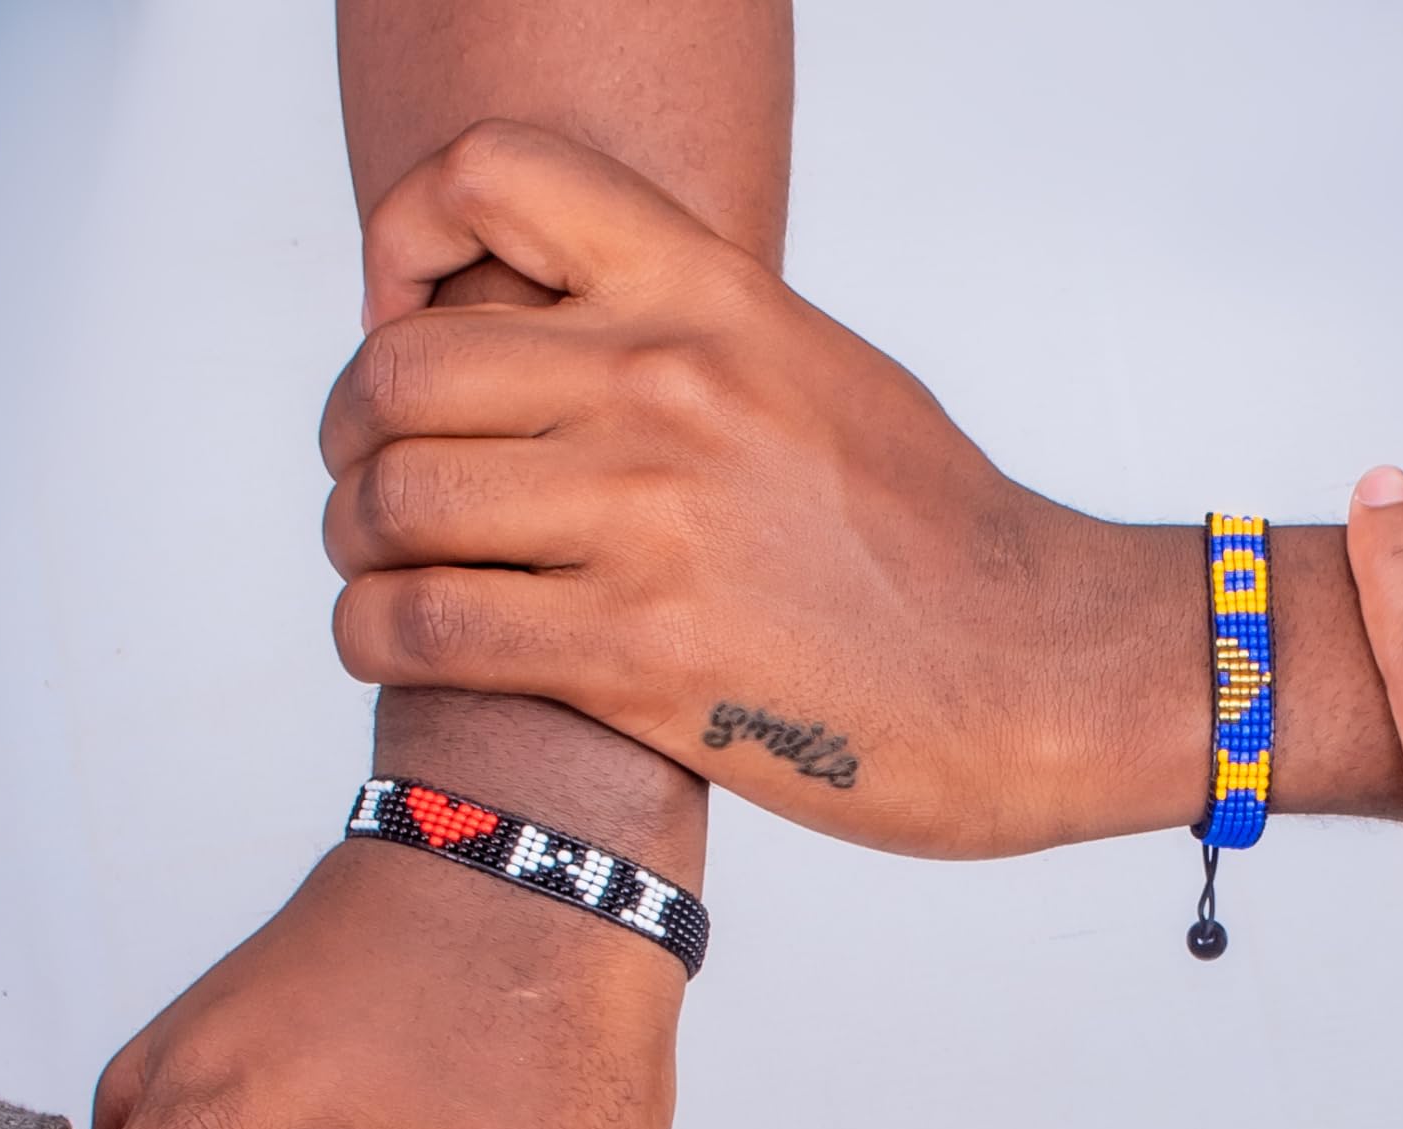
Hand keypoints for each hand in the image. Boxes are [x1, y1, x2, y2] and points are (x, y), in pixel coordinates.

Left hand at [318, 120, 1204, 857]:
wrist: (1045, 675)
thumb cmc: (943, 547)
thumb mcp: (823, 378)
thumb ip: (696, 343)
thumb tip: (585, 352)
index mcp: (710, 297)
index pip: (489, 178)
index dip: (403, 248)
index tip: (408, 331)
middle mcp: (666, 387)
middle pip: (398, 373)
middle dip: (356, 441)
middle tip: (374, 492)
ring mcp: (648, 522)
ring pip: (394, 504)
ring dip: (356, 549)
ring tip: (382, 579)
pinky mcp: (639, 656)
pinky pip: (425, 625)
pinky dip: (371, 636)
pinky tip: (391, 648)